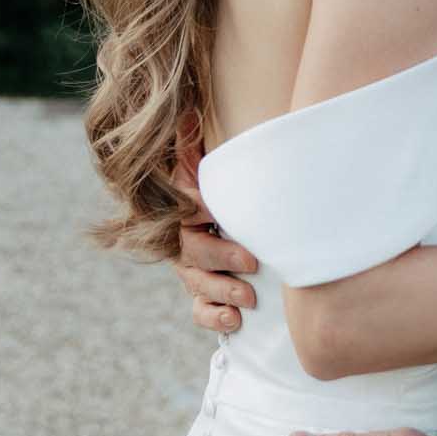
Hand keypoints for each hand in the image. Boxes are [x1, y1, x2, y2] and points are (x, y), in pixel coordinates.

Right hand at [170, 111, 256, 330]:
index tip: (212, 211)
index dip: (196, 209)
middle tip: (252, 263)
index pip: (184, 209)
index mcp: (184, 210)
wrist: (222, 219)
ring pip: (196, 284)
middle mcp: (184, 242)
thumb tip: (186, 114)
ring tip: (248, 298)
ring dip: (222, 291)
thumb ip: (194, 145)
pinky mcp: (204, 295)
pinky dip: (214, 318)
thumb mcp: (209, 167)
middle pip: (193, 253)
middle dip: (222, 259)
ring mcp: (193, 271)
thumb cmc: (220, 191)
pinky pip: (200, 311)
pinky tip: (234, 321)